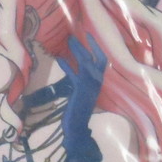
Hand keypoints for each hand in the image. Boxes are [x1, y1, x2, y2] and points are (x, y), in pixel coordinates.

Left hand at [57, 34, 107, 161]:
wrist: (76, 128)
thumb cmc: (77, 111)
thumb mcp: (81, 93)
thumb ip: (81, 81)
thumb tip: (76, 68)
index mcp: (98, 82)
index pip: (102, 61)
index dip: (96, 48)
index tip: (89, 36)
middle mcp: (97, 82)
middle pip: (93, 58)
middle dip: (84, 46)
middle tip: (74, 34)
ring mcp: (90, 86)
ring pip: (86, 63)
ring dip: (77, 51)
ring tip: (68, 40)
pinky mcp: (80, 90)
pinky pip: (74, 74)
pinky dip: (67, 66)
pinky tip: (59, 58)